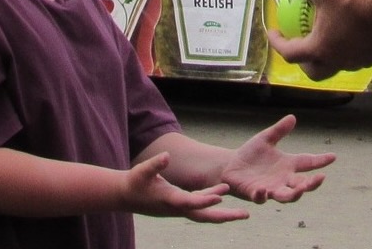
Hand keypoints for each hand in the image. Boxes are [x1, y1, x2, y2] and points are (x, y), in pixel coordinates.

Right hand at [125, 154, 247, 223]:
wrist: (125, 195)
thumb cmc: (134, 182)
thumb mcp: (143, 171)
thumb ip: (155, 164)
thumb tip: (167, 155)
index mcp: (170, 199)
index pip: (191, 202)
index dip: (206, 200)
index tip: (222, 197)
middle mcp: (178, 207)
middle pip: (205, 216)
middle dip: (225, 216)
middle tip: (245, 215)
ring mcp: (179, 207)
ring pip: (204, 213)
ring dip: (223, 212)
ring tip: (242, 211)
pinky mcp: (179, 203)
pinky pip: (199, 205)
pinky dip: (211, 202)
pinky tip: (221, 195)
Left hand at [220, 114, 335, 202]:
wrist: (231, 166)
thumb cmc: (251, 154)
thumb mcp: (266, 138)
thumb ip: (279, 130)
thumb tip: (293, 117)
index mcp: (287, 165)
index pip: (307, 162)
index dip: (320, 160)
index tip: (333, 156)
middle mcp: (282, 179)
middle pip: (301, 185)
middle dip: (312, 184)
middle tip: (320, 178)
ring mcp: (270, 188)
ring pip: (286, 196)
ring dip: (294, 194)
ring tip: (301, 189)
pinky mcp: (255, 193)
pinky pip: (261, 198)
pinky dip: (263, 195)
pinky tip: (264, 190)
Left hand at [267, 0, 371, 82]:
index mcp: (319, 49)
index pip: (290, 53)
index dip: (277, 42)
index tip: (273, 31)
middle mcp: (337, 62)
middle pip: (314, 71)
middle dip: (303, 61)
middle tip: (301, 43)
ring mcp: (358, 63)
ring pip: (338, 64)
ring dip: (329, 54)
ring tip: (329, 36)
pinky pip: (359, 56)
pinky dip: (351, 47)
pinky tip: (355, 30)